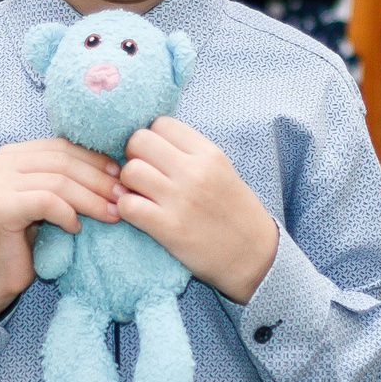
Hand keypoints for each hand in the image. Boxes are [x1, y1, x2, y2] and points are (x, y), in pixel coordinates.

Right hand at [0, 137, 122, 317]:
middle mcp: (1, 162)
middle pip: (63, 161)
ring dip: (91, 199)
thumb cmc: (27, 240)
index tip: (122, 176)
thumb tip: (116, 166)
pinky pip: (48, 202)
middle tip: (124, 197)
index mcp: (12, 154)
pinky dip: (68, 215)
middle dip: (99, 179)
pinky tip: (76, 228)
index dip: (95, 159)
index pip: (62, 147)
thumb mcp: (49, 200)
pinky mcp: (0, 207)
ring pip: (59, 182)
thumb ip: (67, 178)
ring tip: (112, 214)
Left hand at [113, 118, 277, 303]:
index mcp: (209, 154)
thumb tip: (152, 142)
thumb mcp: (222, 171)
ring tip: (139, 195)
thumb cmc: (236, 214)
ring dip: (127, 184)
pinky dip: (126, 209)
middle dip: (132, 156)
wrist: (255, 257)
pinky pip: (128, 206)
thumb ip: (191, 154)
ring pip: (130, 171)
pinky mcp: (170, 228)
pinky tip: (138, 215)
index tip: (153, 156)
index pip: (161, 124)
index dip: (150, 138)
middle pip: (139, 141)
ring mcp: (181, 199)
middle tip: (141, 175)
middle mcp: (195, 172)